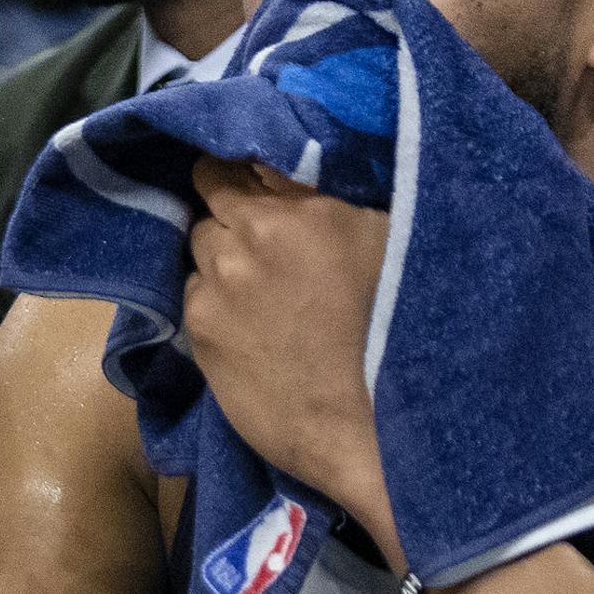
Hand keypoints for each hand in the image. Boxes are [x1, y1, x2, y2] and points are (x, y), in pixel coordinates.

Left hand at [183, 158, 393, 530]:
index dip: (235, 172)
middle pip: (212, 206)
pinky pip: (194, 298)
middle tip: (259, 240)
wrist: (374, 429)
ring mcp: (215, 289)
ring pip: (199, 252)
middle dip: (231, 216)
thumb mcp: (386, 241)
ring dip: (220, 259)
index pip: (231, 164)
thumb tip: (298, 172)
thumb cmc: (399, 333)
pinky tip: (245, 325)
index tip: (246, 181)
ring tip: (254, 287)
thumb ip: (332, 202)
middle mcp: (244, 240)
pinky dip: (213, 302)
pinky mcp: (200, 336)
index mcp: (294, 210)